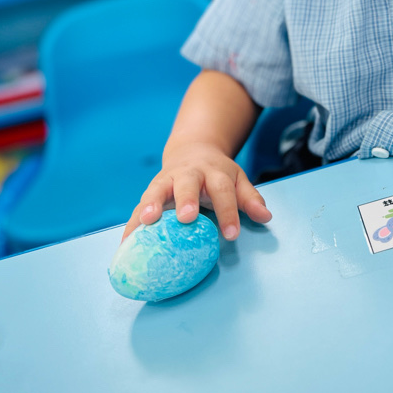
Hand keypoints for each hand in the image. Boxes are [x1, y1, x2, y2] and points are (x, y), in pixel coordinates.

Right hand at [121, 142, 271, 243]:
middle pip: (188, 184)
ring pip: (158, 189)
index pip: (224, 191)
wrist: (193, 150)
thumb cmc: (217, 174)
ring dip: (151, 204)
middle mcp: (189, 174)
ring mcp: (167, 180)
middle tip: (186, 218)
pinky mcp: (151, 191)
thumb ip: (250, 199)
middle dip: (186, 199)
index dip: (228, 212)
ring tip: (147, 220)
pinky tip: (126, 242)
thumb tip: (266, 216)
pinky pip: (139, 206)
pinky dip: (132, 223)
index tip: (232, 234)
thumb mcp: (237, 180)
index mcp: (214, 173)